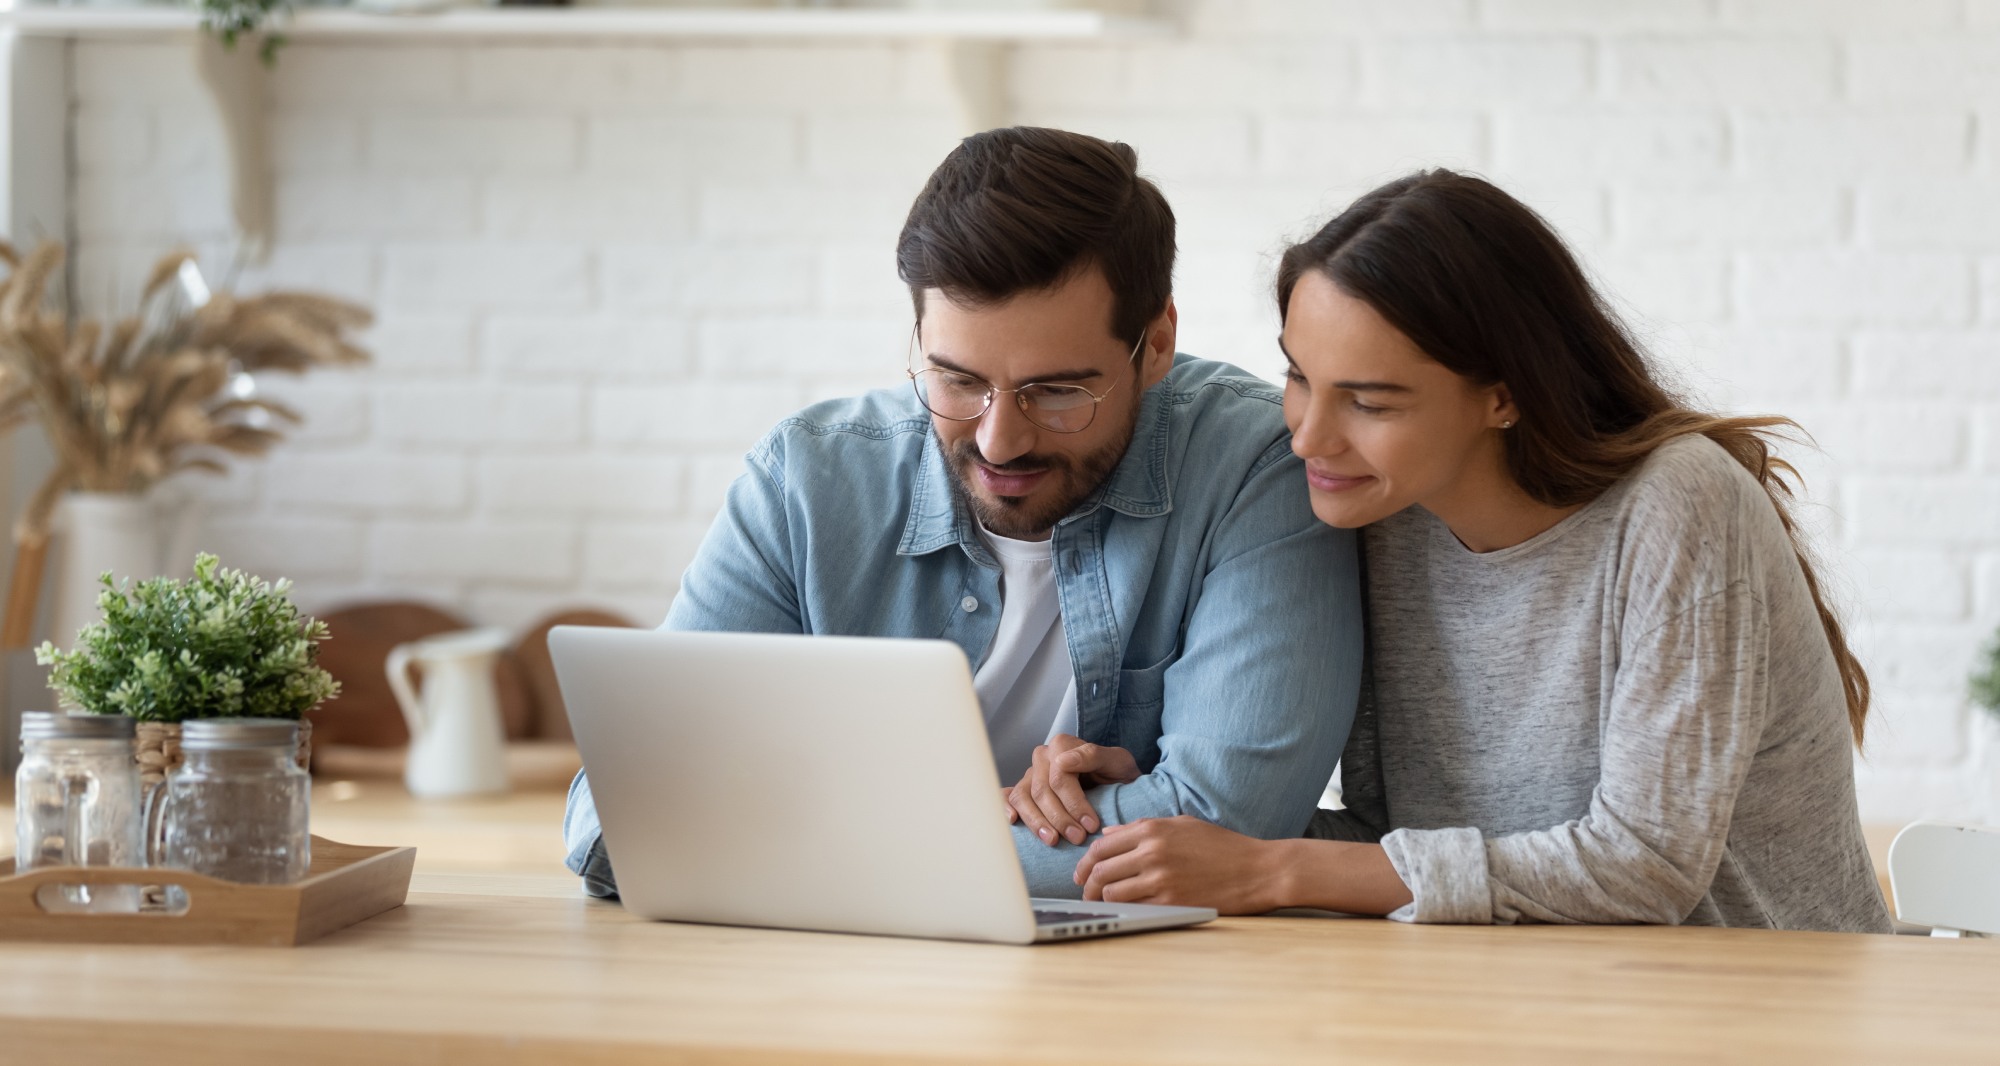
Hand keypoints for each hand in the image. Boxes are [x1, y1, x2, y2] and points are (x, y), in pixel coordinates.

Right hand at [1003, 734, 1139, 847]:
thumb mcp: (1118, 761)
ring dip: (1036, 822)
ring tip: (1053, 840)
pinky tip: (1013, 821)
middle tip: (1078, 838)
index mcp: (1062, 745)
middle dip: (1059, 818)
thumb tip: (1063, 761)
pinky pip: (1008, 797)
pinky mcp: (1024, 789)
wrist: (1115, 783)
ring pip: (1023, 797)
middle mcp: (1042, 757)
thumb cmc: (1117, 773)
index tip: (1091, 825)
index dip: (1074, 804)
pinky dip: (1005, 808)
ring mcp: (1030, 774)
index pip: (1060, 778)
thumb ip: (1093, 756)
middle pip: (1041, 791)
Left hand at [1073, 816, 1288, 914]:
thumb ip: (1142, 828)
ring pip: (1111, 892)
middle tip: (1085, 893)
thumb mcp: (1182, 825)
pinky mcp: (1171, 901)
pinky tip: (1125, 912)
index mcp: (1152, 829)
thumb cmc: (1222, 846)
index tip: (1082, 873)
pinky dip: (1124, 911)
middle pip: (1100, 870)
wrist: (1258, 870)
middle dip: (1087, 884)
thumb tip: (1108, 834)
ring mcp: (1160, 877)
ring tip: (1102, 905)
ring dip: (1102, 901)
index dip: (1085, 863)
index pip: (1102, 846)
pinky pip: (1134, 908)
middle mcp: (1151, 851)